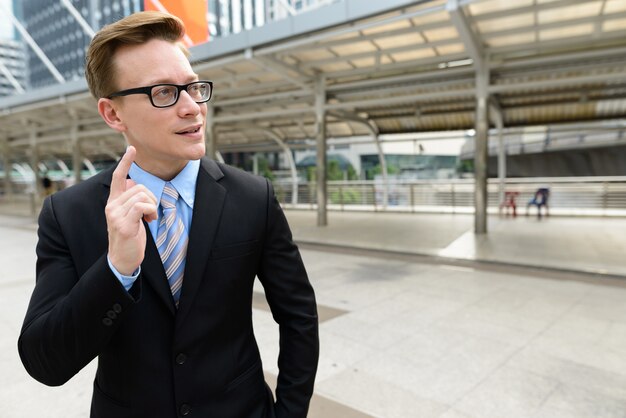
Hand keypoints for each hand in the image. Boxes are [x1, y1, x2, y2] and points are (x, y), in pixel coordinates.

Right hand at [106, 146, 157, 274]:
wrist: (122, 260)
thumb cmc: (129, 237)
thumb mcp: (129, 215)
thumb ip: (129, 199)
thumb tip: (130, 182)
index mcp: (113, 202)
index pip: (118, 177)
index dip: (125, 162)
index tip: (132, 148)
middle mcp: (111, 206)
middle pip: (137, 187)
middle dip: (150, 198)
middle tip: (150, 214)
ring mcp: (115, 215)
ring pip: (141, 195)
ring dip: (152, 206)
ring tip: (149, 219)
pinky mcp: (124, 224)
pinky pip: (142, 206)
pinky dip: (150, 211)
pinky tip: (149, 222)